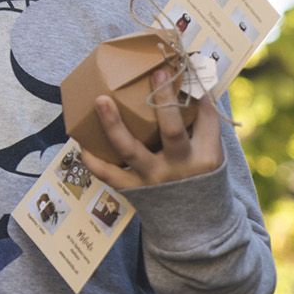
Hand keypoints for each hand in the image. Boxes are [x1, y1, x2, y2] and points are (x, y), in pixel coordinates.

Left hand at [83, 68, 223, 189]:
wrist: (193, 225)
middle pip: (172, 129)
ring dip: (113, 124)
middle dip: (164, 100)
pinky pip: (108, 174)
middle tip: (156, 74)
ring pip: (131, 150)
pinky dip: (93, 159)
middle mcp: (179, 167)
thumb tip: (194, 84)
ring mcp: (154, 179)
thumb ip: (204, 123)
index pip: (205, 118)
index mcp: (205, 155)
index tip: (184, 69)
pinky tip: (81, 140)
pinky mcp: (134, 190)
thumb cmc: (199, 177)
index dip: (197, 94)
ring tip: (100, 100)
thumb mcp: (211, 153)